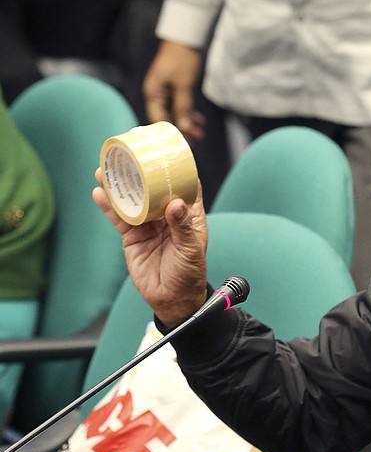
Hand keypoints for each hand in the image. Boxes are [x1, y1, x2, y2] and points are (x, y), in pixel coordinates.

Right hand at [93, 169, 208, 326]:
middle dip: (139, 173)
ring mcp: (148, 225)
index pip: (184, 186)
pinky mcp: (132, 237)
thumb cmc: (189, 274)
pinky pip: (119, 218)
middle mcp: (167, 216)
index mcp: (187, 215)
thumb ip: (182, 227)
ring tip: (105, 169)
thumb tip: (175, 204)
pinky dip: (109, 206)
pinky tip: (99, 193)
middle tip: (126, 156)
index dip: (176, 169)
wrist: (172, 299)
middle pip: (152, 189)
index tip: (166, 151)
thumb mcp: (190, 249)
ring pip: (132, 200)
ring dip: (119, 185)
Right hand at [143, 41, 205, 141]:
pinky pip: (181, 107)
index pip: (157, 119)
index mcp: (153, 93)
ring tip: (201, 133)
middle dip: (181, 130)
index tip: (182, 142)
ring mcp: (166, 94)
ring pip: (176, 114)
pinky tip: (200, 121)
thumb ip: (183, 106)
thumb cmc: (181, 59)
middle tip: (195, 140)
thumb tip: (184, 128)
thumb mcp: (183, 84)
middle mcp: (157, 95)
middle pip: (167, 119)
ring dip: (188, 124)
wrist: (185, 40)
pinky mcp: (175, 91)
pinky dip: (190, 115)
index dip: (169, 132)